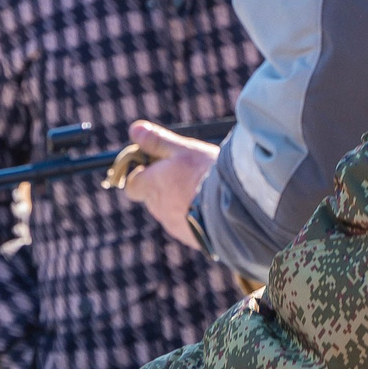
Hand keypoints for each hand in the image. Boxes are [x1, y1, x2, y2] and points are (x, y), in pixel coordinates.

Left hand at [118, 121, 219, 251]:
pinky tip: (212, 206)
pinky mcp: (191, 239)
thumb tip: (134, 129)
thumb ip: (158, 141)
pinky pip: (188, 226)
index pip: (131, 184)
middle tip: (186, 173)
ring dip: (181, 201)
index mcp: (152, 186)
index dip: (141, 175)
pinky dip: (195, 216)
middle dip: (164, 186)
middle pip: (153, 197)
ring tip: (204, 189)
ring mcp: (175, 226)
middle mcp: (159, 208)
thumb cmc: (207, 174)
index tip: (156, 165)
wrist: (236, 208)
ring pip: (171, 211)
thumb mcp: (183, 150)